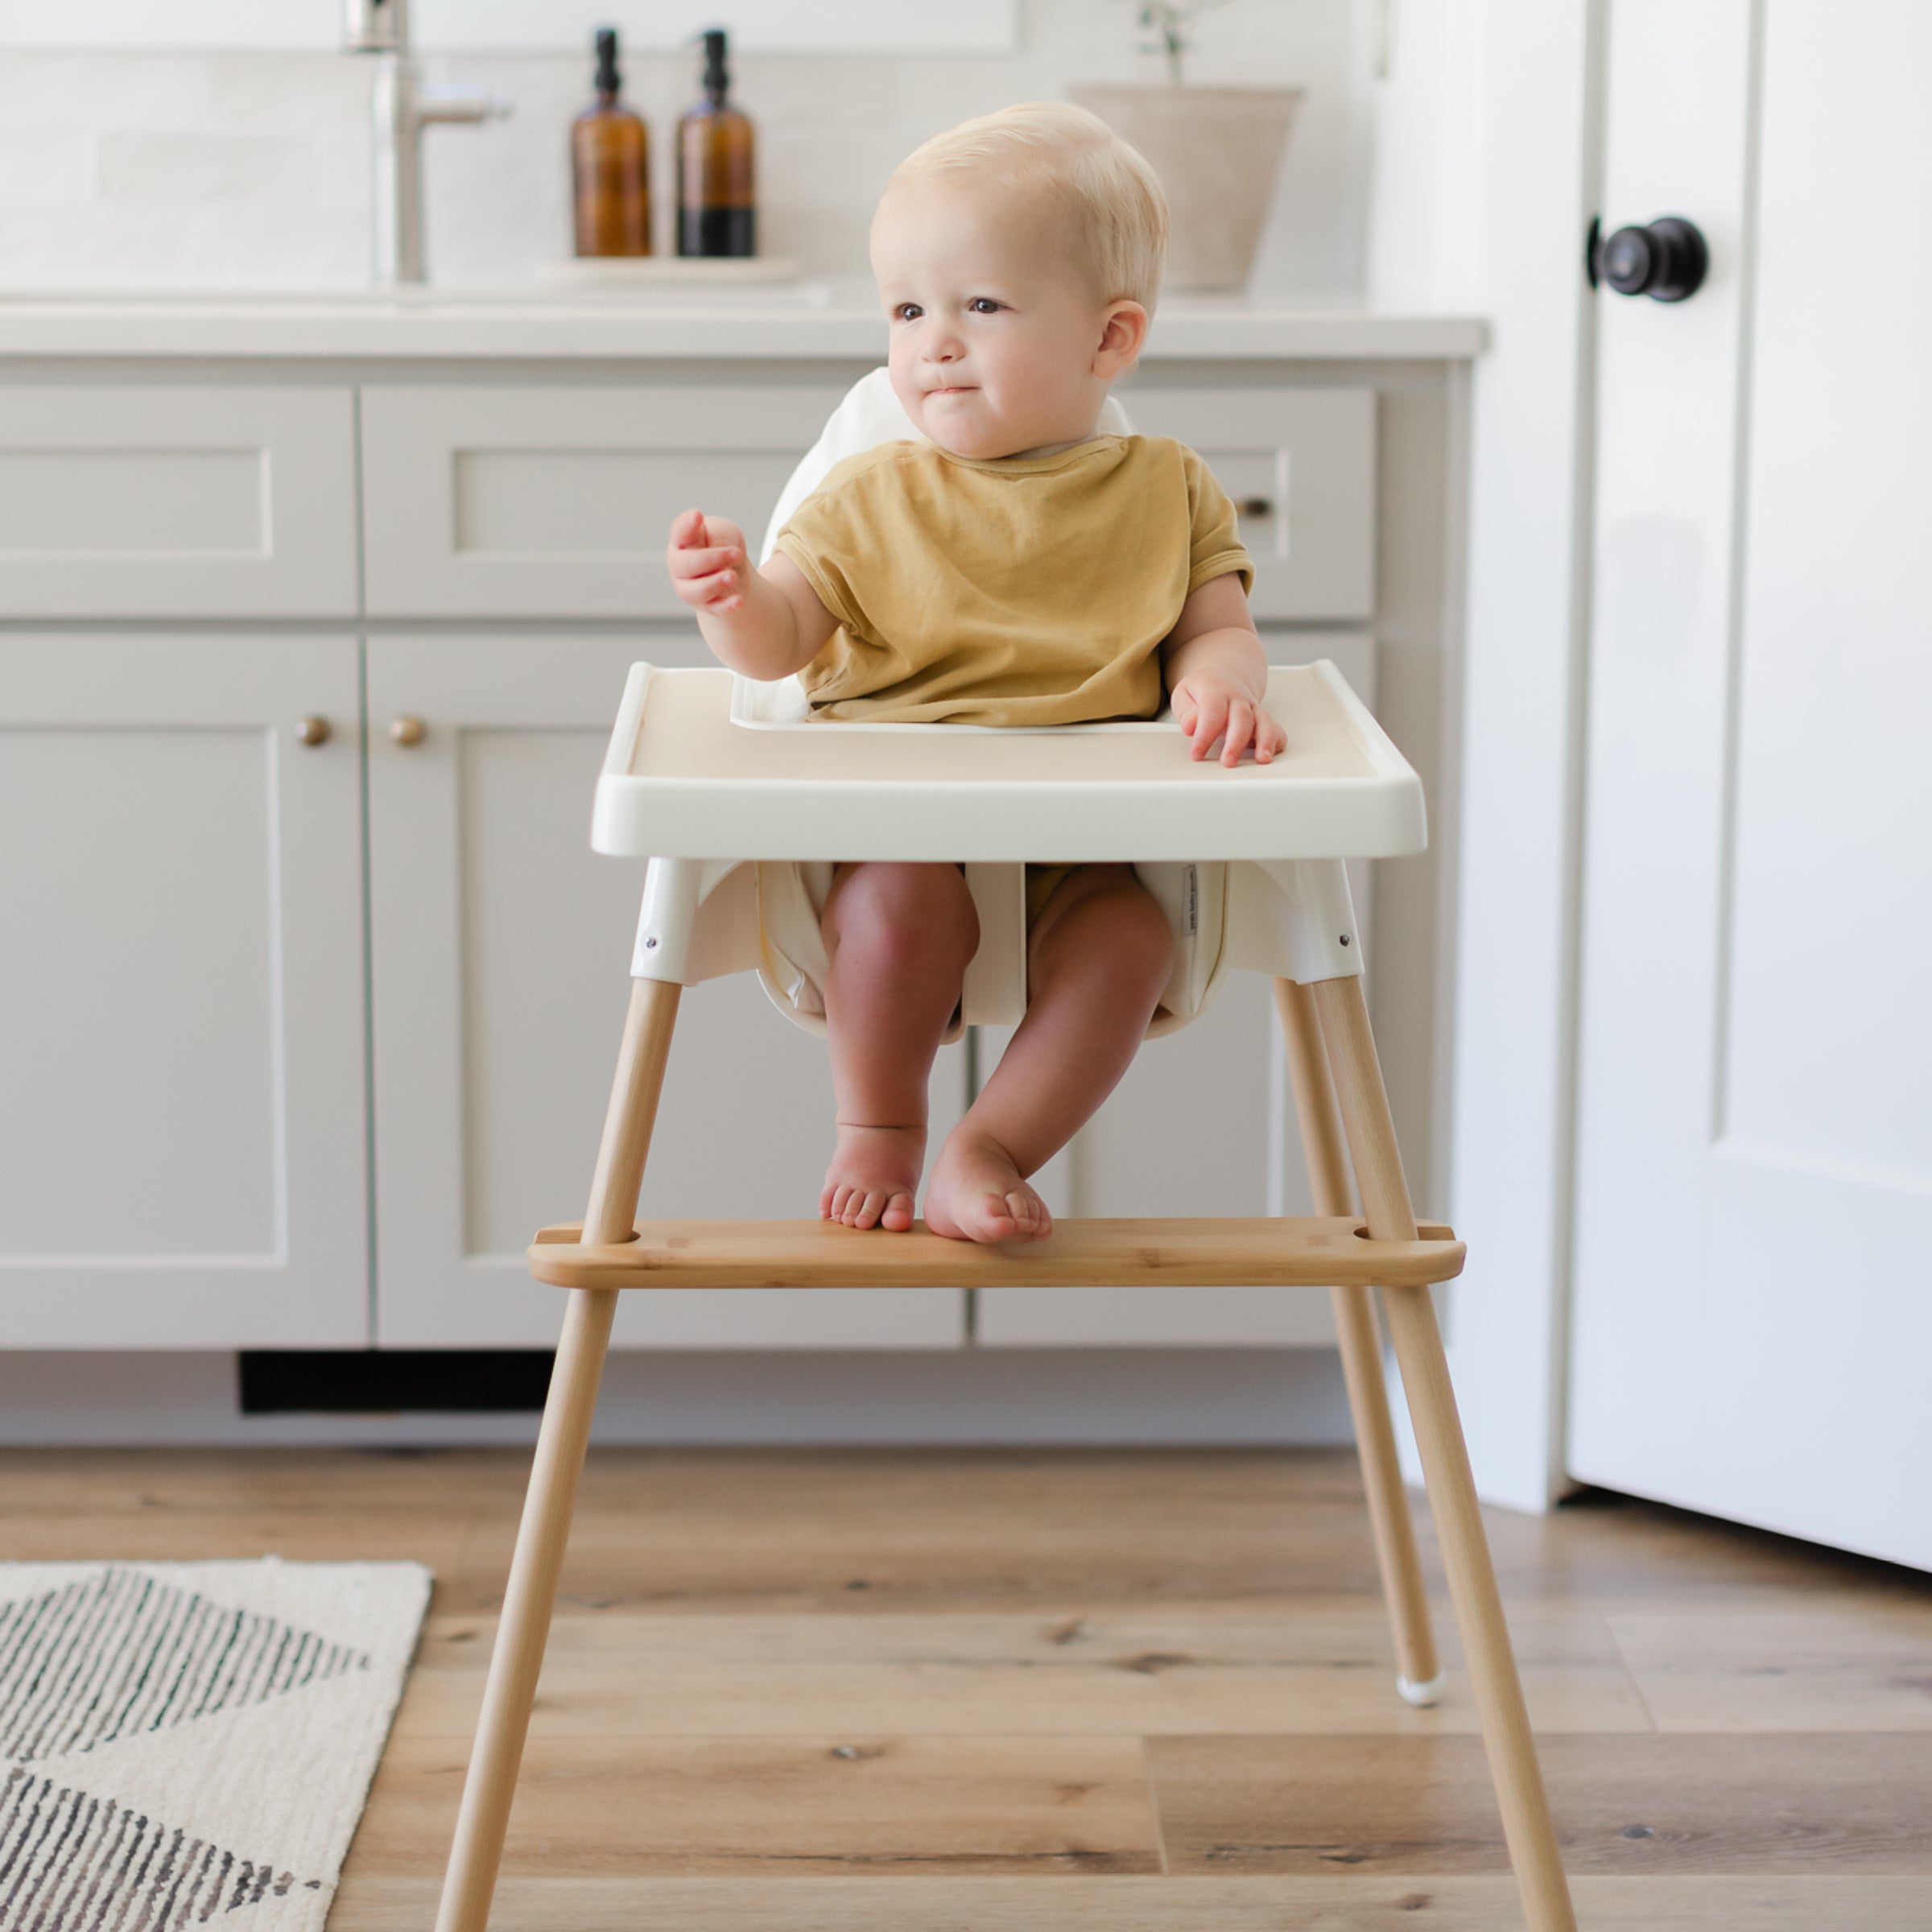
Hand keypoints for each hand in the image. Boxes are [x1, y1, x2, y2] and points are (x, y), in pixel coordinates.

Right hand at [667, 508, 749, 613]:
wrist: (734, 571)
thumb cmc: (724, 545)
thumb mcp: (725, 532)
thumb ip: (717, 538)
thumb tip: (716, 557)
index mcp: (682, 541)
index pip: (679, 532)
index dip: (686, 525)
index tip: (698, 515)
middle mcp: (680, 566)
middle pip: (686, 565)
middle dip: (711, 559)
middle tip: (737, 553)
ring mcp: (689, 588)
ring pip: (695, 591)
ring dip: (715, 583)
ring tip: (733, 576)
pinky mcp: (706, 605)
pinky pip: (714, 608)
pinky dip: (726, 606)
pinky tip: (739, 601)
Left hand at [1169, 674, 1286, 766]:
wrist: (1224, 675)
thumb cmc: (1203, 689)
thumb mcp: (1184, 693)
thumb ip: (1186, 711)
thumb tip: (1191, 726)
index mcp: (1215, 692)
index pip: (1212, 714)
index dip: (1205, 736)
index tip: (1196, 754)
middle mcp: (1238, 700)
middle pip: (1242, 719)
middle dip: (1236, 742)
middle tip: (1228, 762)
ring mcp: (1253, 709)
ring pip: (1264, 722)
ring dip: (1265, 741)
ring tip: (1262, 759)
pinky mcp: (1263, 720)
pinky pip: (1276, 728)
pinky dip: (1277, 741)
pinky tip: (1271, 754)